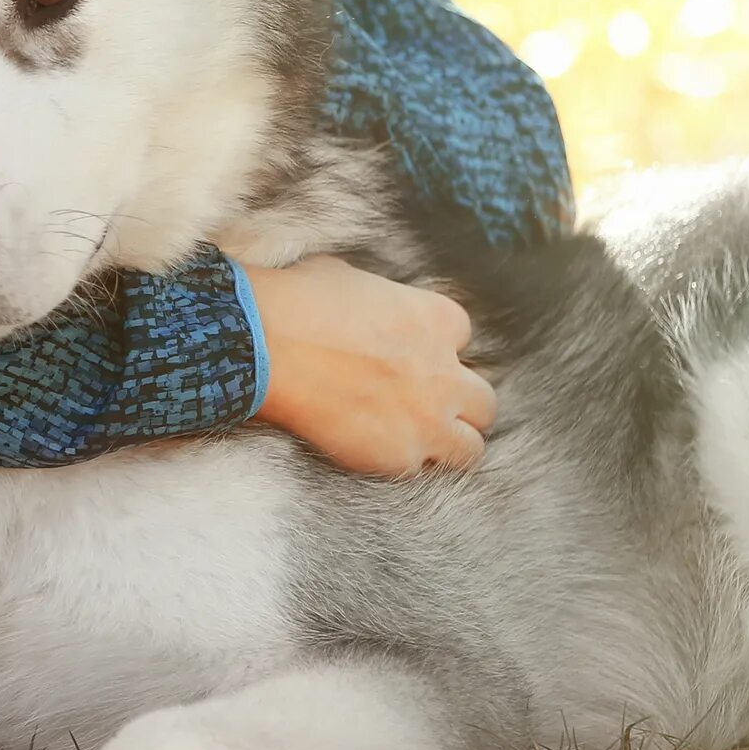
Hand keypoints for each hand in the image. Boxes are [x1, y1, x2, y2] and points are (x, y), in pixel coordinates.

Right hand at [239, 254, 492, 475]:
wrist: (265, 344)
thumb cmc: (299, 301)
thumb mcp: (351, 277)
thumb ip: (380, 299)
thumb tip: (366, 305)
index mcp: (436, 319)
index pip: (463, 338)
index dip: (436, 349)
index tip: (411, 356)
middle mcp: (444, 372)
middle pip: (483, 402)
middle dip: (458, 405)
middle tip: (423, 407)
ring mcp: (427, 419)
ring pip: (471, 447)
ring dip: (448, 444)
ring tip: (416, 443)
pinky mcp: (400, 457)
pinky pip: (420, 471)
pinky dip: (402, 465)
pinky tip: (376, 454)